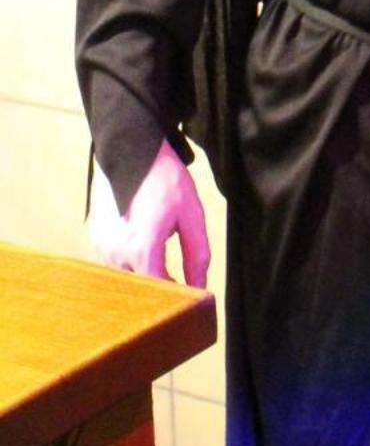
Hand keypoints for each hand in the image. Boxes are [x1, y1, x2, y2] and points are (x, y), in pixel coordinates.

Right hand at [90, 138, 210, 288]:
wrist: (134, 149)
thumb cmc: (164, 179)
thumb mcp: (192, 215)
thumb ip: (197, 255)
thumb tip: (198, 286)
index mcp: (142, 248)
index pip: (159, 291)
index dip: (176, 295)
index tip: (189, 296)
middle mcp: (116, 251)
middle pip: (141, 287)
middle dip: (160, 286)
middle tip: (178, 279)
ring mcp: (102, 245)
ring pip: (127, 275)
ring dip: (144, 272)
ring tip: (161, 257)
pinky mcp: (95, 236)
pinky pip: (114, 260)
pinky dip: (129, 259)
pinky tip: (142, 242)